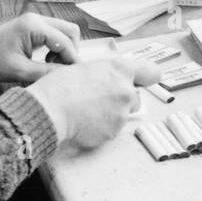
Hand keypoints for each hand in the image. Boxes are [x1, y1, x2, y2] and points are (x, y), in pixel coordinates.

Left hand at [0, 12, 81, 83]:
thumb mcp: (20, 71)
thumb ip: (46, 72)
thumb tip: (68, 76)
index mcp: (33, 26)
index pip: (65, 41)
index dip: (73, 60)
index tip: (74, 76)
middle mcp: (36, 18)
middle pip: (70, 31)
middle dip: (71, 51)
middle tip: (61, 69)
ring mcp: (35, 20)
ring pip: (64, 31)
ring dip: (64, 49)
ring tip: (51, 65)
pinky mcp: (33, 26)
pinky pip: (54, 33)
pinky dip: (56, 47)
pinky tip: (45, 60)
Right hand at [27, 57, 162, 151]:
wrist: (49, 109)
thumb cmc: (61, 85)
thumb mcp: (86, 68)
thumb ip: (107, 74)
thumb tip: (111, 81)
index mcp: (120, 69)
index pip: (151, 72)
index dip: (147, 77)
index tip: (144, 80)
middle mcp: (126, 90)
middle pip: (135, 97)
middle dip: (121, 99)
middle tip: (99, 99)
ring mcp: (121, 113)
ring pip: (122, 114)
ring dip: (111, 114)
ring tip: (86, 110)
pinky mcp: (113, 132)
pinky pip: (111, 129)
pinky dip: (101, 127)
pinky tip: (84, 121)